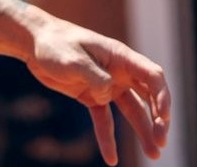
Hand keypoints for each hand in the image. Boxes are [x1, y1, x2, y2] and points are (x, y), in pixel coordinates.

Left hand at [24, 16, 171, 165]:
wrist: (34, 42)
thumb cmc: (55, 44)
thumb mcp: (75, 60)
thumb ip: (96, 78)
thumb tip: (107, 95)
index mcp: (120, 57)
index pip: (152, 77)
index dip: (162, 97)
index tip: (163, 118)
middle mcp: (119, 72)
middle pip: (148, 97)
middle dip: (158, 120)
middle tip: (161, 142)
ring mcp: (106, 85)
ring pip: (131, 112)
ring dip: (142, 132)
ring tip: (154, 155)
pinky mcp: (91, 97)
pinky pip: (104, 120)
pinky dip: (107, 138)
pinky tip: (111, 158)